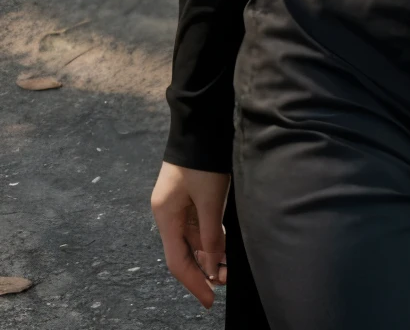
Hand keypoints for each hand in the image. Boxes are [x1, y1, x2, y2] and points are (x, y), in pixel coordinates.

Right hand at [151, 162, 229, 309]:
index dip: (194, 283)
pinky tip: (226, 247)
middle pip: (184, 251)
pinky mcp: (190, 195)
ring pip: (194, 239)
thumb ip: (211, 233)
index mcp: (166, 216)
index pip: (178, 261)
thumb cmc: (203, 159)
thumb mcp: (209, 199)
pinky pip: (199, 225)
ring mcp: (179, 204)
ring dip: (210, 254)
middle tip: (225, 283)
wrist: (201, 122)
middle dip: (204, 270)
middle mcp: (169, 213)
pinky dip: (212, 237)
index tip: (209, 300)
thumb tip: (213, 263)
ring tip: (229, 269)